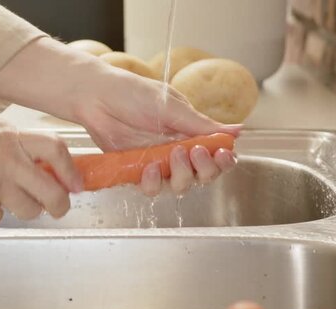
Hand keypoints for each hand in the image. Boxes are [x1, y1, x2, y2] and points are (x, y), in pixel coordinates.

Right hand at [0, 118, 81, 222]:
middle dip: (60, 205)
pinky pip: (0, 216)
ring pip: (30, 210)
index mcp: (14, 139)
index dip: (71, 170)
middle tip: (58, 206)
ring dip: (25, 209)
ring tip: (10, 197)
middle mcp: (10, 162)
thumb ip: (19, 145)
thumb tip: (46, 165)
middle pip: (52, 192)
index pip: (56, 151)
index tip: (76, 184)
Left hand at [74, 66, 239, 194]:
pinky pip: (151, 188)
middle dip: (204, 169)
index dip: (223, 161)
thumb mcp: (171, 106)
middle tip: (195, 152)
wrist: (97, 97)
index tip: (223, 155)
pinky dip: (153, 183)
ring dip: (182, 175)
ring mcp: (156, 162)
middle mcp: (176, 150)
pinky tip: (149, 167)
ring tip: (174, 154)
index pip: (215, 155)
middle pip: (202, 175)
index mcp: (189, 132)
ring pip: (179, 186)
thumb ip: (201, 124)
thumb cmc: (132, 93)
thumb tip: (238, 130)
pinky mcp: (136, 171)